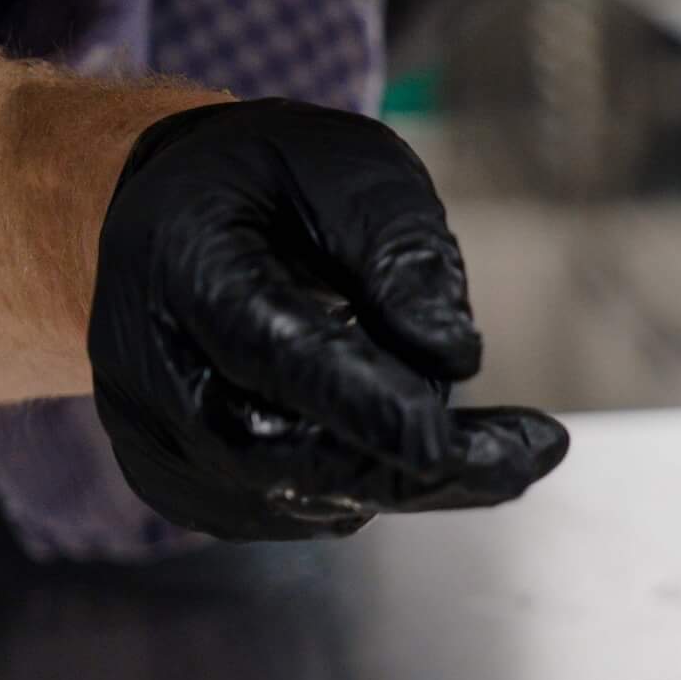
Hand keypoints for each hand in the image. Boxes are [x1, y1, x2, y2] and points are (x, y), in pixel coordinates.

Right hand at [87, 99, 567, 539]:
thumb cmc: (271, 188)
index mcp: (183, 265)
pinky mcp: (191, 491)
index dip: (362, 404)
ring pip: (306, 497)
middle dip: (419, 465)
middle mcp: (149, 372)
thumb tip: (458, 357)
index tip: (446, 444)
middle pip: (290, 452)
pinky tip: (412, 436)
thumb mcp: (351, 168)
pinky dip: (375, 482)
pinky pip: (301, 511)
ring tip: (504, 442)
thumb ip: (402, 251)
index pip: (274, 352)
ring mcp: (163, 445)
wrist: (165, 226)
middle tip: (531, 453)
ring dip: (413, 477)